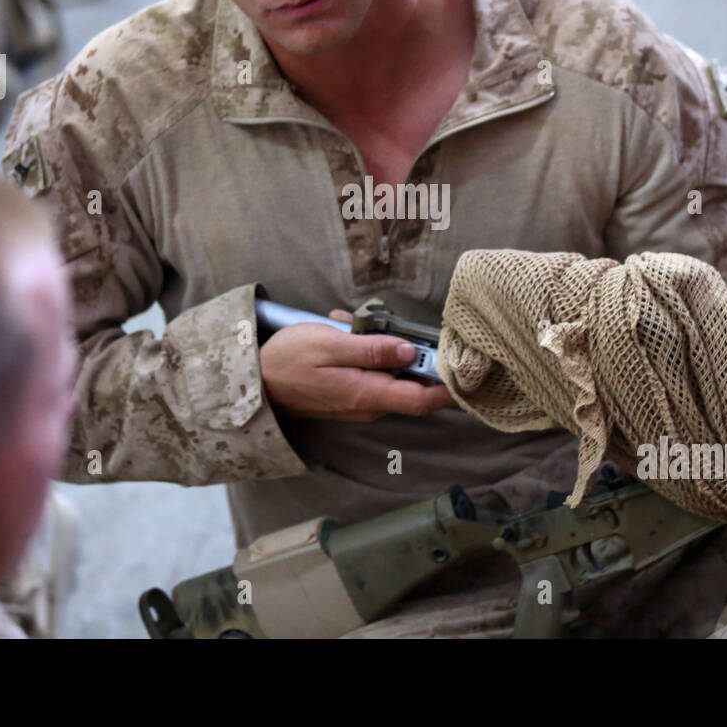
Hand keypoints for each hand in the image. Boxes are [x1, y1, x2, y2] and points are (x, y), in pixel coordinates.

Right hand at [260, 318, 457, 422]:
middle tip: (412, 325)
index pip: (423, 399)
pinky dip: (369, 350)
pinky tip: (347, 330)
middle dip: (419, 355)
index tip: (472, 371)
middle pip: (413, 386)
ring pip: (393, 375)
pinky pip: (374, 372)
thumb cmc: (287, 361)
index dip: (451, 388)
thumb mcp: (328, 345)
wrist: (255, 384)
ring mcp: (360, 401)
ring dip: (387, 346)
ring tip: (359, 322)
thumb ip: (371, 348)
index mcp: (368, 393)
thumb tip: (410, 351)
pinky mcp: (352, 393)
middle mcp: (370, 404)